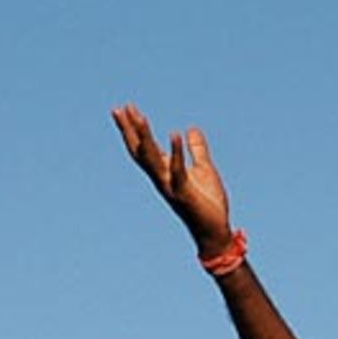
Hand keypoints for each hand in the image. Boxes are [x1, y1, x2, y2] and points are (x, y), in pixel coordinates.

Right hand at [111, 104, 232, 254]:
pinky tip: (174, 133)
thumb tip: (191, 129)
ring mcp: (171, 187)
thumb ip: (197, 150)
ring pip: (152, 159)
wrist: (215, 231)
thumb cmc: (209, 204)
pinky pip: (178, 171)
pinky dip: (176, 152)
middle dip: (131, 130)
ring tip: (140, 116)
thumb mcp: (204, 170)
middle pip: (141, 151)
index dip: (134, 129)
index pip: (144, 147)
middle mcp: (163, 179)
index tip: (124, 108)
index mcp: (165, 172)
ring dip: (145, 137)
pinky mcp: (184, 194)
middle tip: (122, 107)